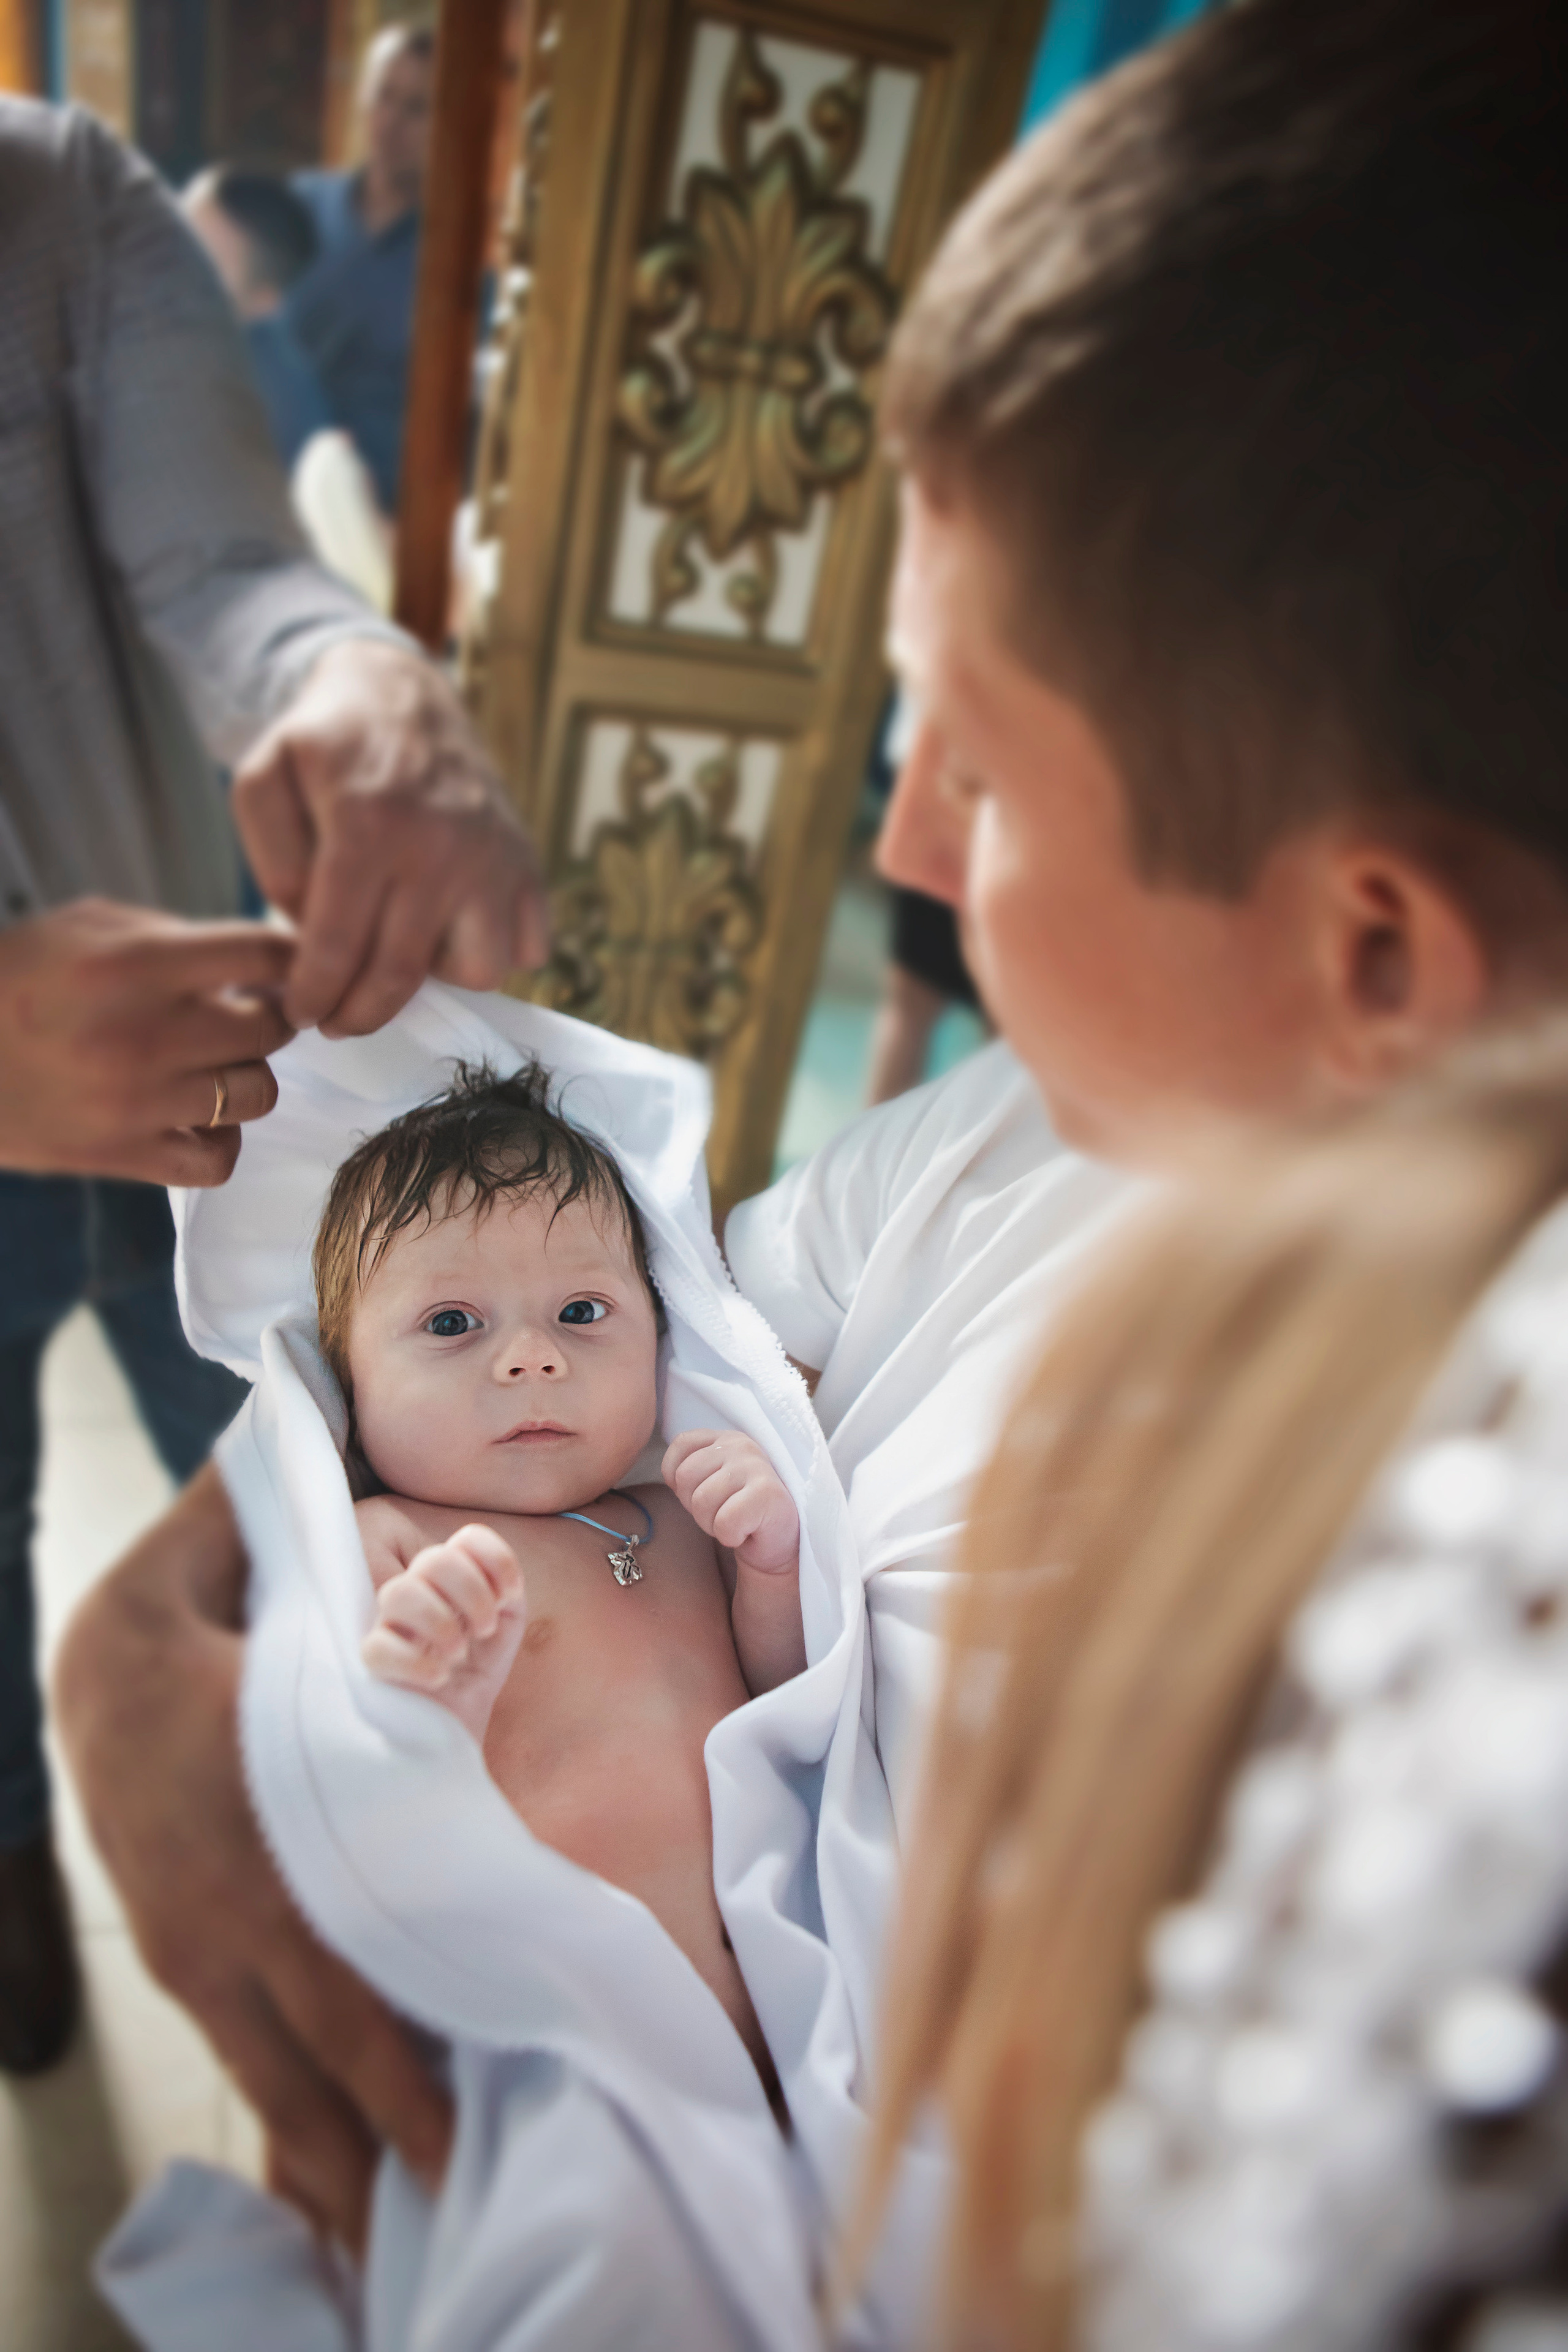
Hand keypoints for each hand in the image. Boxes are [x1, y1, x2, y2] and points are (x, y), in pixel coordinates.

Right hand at [0, 898, 292, 1184]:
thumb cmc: (17, 978)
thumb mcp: (85, 928)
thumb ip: (174, 937)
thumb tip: (255, 959)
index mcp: (137, 963)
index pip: (265, 953)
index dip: (292, 956)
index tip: (284, 965)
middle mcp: (146, 1035)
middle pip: (271, 1029)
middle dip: (270, 1014)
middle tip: (248, 1010)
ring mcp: (139, 1103)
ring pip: (256, 1093)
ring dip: (247, 1074)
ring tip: (217, 1062)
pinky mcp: (124, 1155)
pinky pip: (218, 1161)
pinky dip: (222, 1139)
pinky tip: (200, 1116)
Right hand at [53, 1467, 451, 2253]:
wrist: (90, 1671)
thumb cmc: (201, 1618)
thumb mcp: (247, 1570)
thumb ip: (333, 1538)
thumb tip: (415, 1481)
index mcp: (253, 1822)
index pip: (336, 1953)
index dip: (397, 2044)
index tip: (461, 2121)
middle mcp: (226, 1911)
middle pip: (312, 2047)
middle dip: (386, 2132)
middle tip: (463, 2208)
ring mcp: (201, 1952)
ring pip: (275, 2077)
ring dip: (336, 2156)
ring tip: (404, 2236)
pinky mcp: (191, 1964)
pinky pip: (252, 2061)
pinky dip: (297, 2127)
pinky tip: (341, 2191)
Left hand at [232, 639, 548, 1037]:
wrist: (404, 694)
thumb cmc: (326, 746)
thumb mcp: (263, 778)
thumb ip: (268, 858)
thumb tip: (306, 928)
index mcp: (368, 821)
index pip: (337, 946)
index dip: (312, 995)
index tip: (300, 1013)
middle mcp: (440, 843)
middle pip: (400, 973)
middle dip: (357, 1014)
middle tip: (334, 1019)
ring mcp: (493, 855)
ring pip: (478, 970)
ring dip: (435, 982)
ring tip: (399, 953)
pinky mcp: (527, 862)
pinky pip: (526, 948)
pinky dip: (493, 954)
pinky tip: (450, 929)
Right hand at [363, 1524, 525, 1741]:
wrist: (454, 1729)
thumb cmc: (475, 1674)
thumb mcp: (506, 1627)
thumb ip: (508, 1592)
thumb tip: (498, 1584)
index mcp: (451, 1580)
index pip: (466, 1539)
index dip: (495, 1558)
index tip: (510, 1595)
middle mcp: (417, 1594)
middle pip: (434, 1559)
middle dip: (471, 1592)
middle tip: (484, 1629)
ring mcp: (390, 1627)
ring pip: (399, 1592)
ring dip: (441, 1621)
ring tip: (457, 1653)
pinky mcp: (373, 1666)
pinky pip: (378, 1646)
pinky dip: (416, 1661)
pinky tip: (439, 1678)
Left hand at [662, 1429, 799, 1574]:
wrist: (780, 1543)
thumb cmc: (741, 1513)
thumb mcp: (713, 1483)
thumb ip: (692, 1470)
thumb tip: (671, 1476)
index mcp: (726, 1439)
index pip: (681, 1444)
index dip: (678, 1479)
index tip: (702, 1494)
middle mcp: (742, 1446)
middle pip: (685, 1476)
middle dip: (695, 1507)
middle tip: (721, 1514)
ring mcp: (756, 1467)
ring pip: (701, 1501)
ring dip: (712, 1524)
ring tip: (734, 1523)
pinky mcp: (768, 1494)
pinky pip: (724, 1522)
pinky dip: (730, 1536)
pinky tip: (747, 1532)